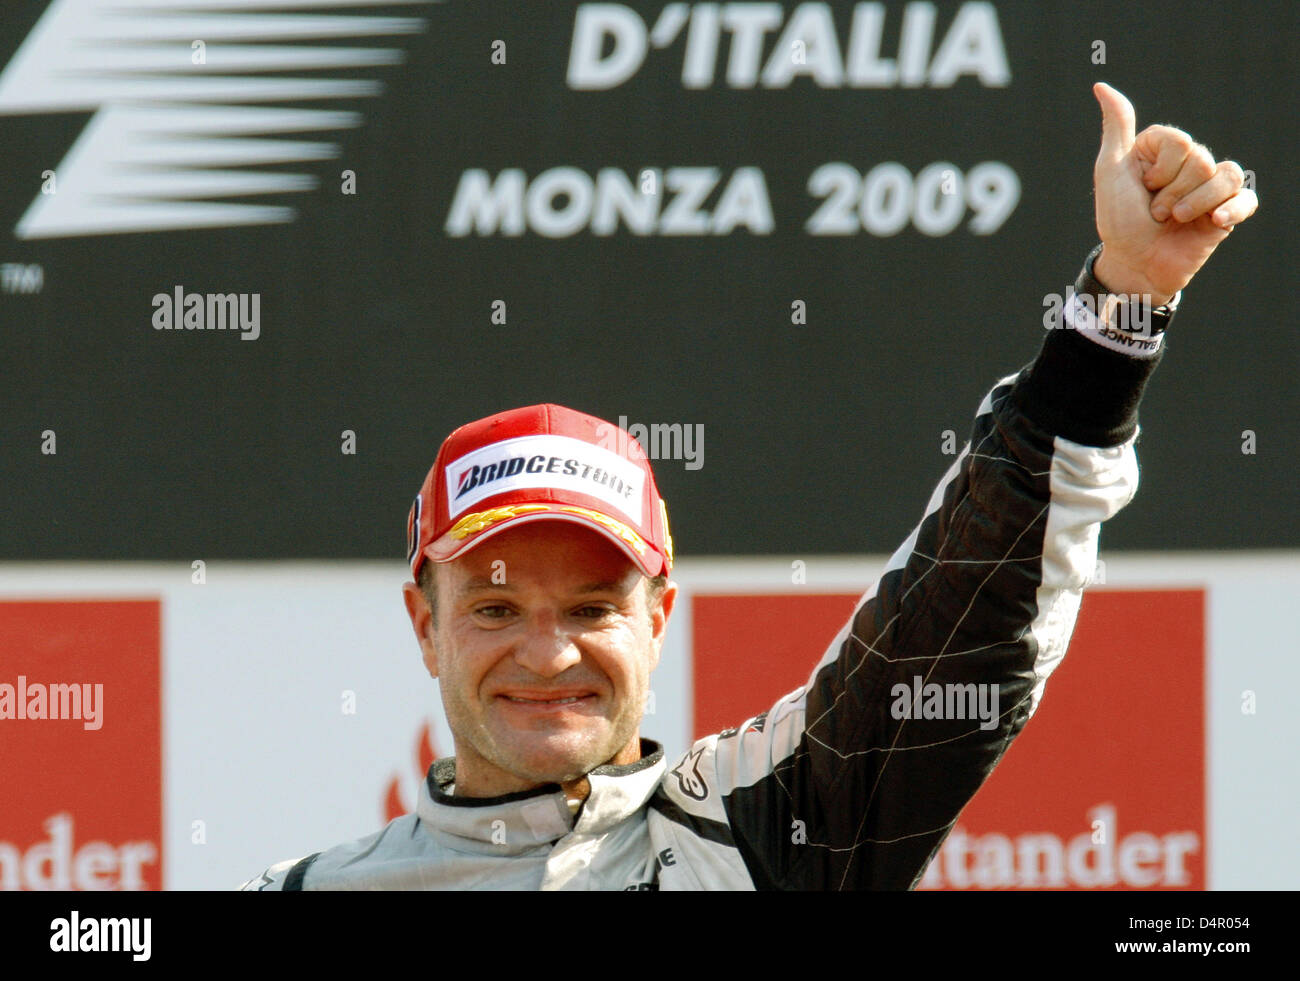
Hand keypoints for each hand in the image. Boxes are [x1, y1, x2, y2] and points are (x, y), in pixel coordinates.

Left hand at [1091, 82, 1256, 304]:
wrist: (1134, 264)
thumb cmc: (1118, 219)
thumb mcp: (1111, 170)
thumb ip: (1116, 127)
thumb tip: (1102, 86)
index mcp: (1165, 149)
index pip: (1179, 141)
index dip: (1159, 170)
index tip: (1142, 188)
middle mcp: (1190, 164)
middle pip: (1201, 160)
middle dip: (1171, 193)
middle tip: (1155, 212)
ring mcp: (1211, 188)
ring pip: (1225, 176)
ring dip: (1192, 205)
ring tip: (1173, 221)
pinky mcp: (1227, 212)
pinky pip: (1247, 198)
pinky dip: (1231, 209)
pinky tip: (1213, 221)